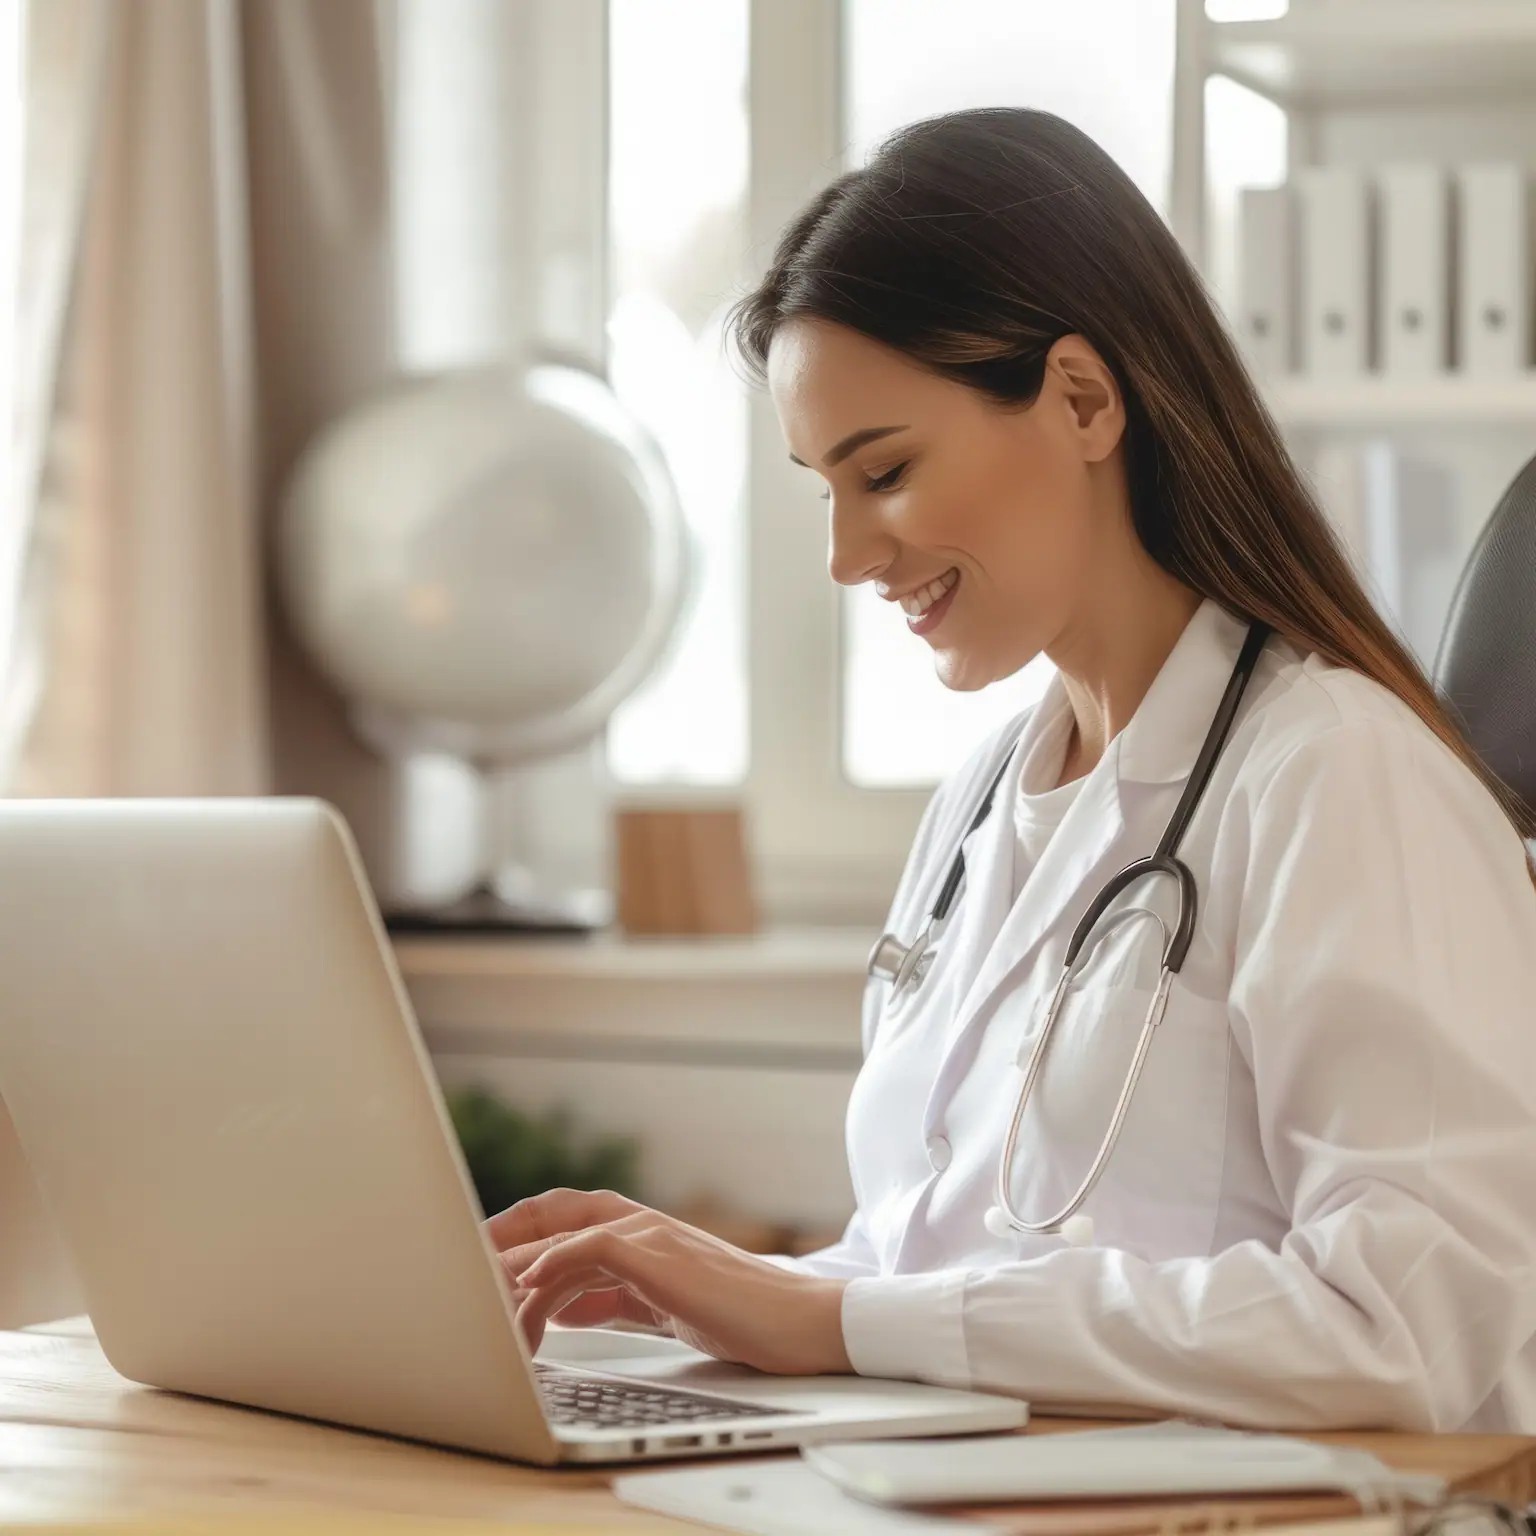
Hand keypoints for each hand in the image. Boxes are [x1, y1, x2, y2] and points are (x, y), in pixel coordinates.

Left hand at [483, 1188, 850, 1375]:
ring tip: (485, 1306)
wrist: (796, 1322)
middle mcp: (640, 1224)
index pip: (562, 1219)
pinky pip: (591, 1249)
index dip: (516, 1235)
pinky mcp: (659, 1255)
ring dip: (518, 1271)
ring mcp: (650, 1235)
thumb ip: (611, 1297)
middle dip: (503, 1237)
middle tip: (459, 1268)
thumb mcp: (660, 1305)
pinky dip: (553, 1265)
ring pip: (563, 1236)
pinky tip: (528, 1290)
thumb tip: (557, 1306)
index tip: (476, 1261)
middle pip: (553, 1212)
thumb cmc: (737, 1315)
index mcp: (640, 1234)